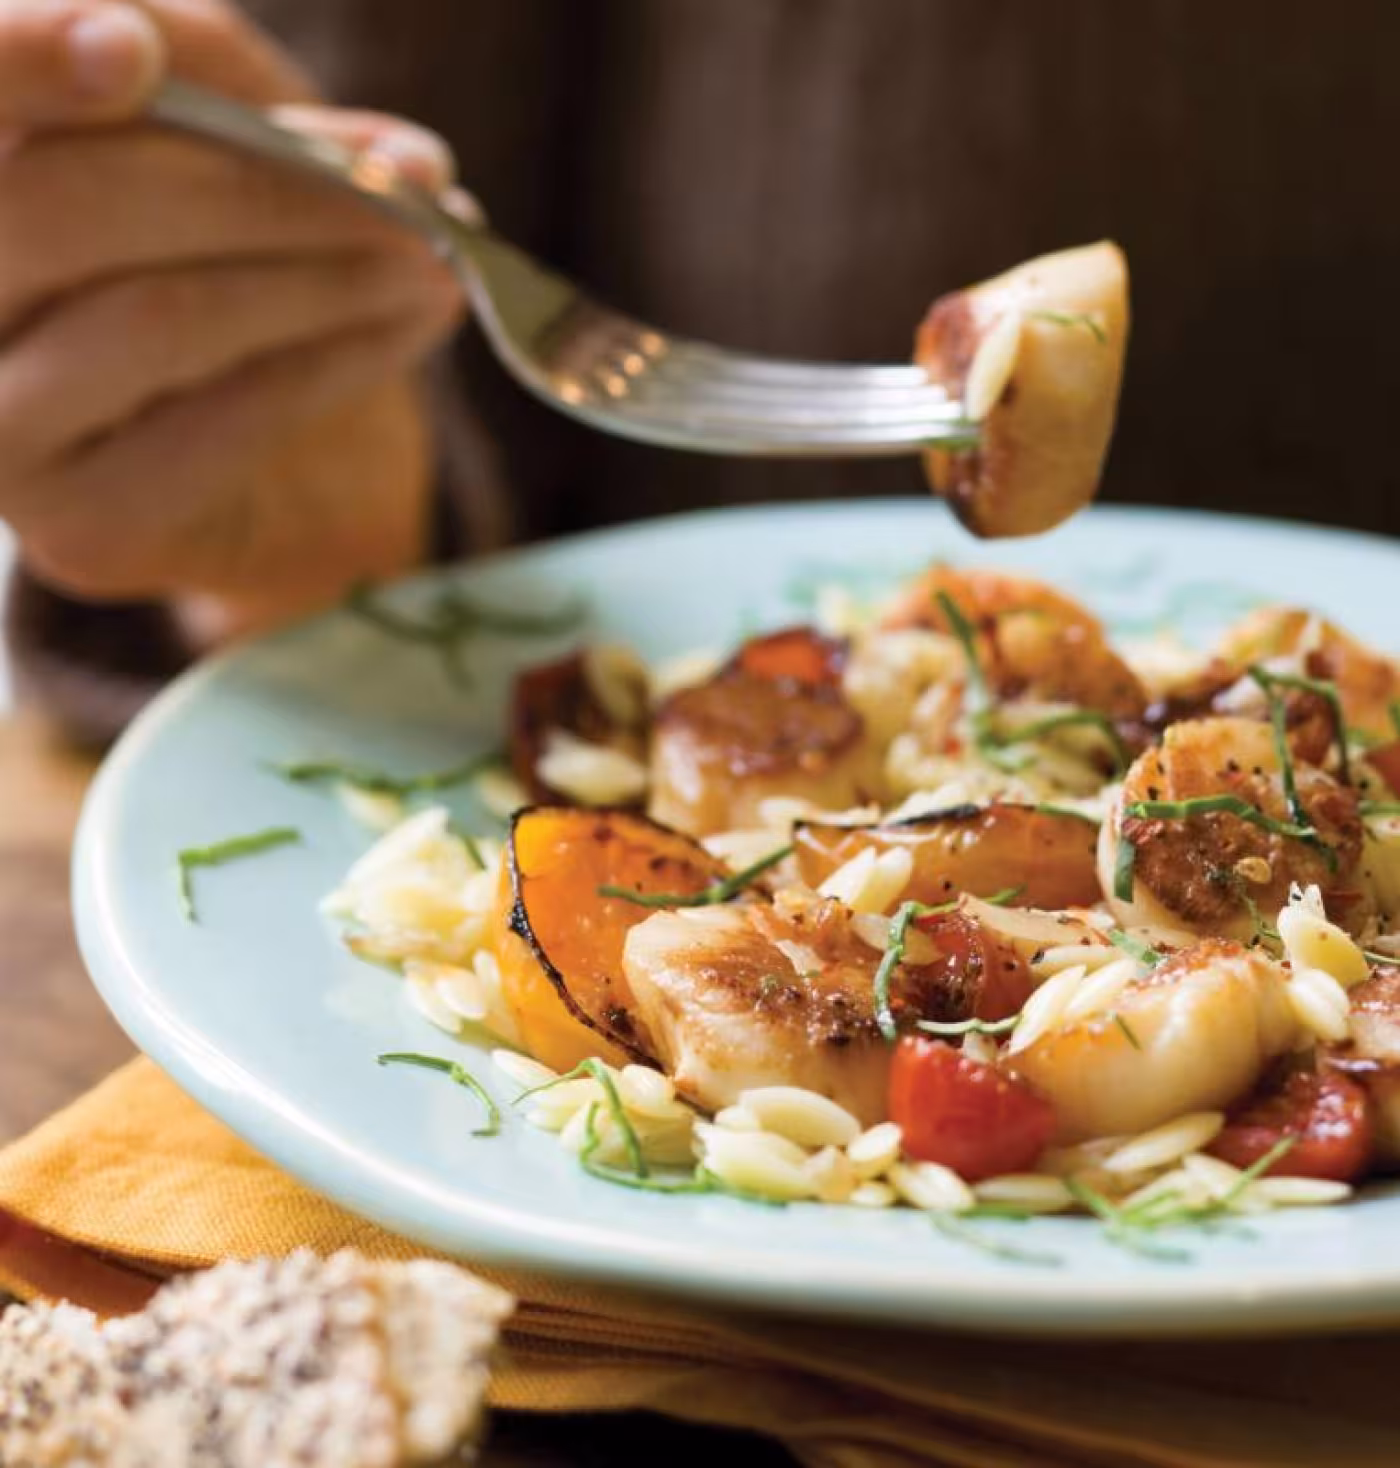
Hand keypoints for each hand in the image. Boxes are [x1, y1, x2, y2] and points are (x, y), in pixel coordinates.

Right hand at [0, 1, 467, 636]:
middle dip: (258, 184)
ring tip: (435, 254)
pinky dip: (337, 362)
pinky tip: (414, 323)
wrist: (288, 478)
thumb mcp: (227, 143)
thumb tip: (380, 151)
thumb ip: (233, 95)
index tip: (134, 50)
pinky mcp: (80, 531)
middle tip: (410, 180)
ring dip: (323, 275)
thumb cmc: (235, 270)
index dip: (21, 62)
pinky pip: (220, 424)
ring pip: (153, 317)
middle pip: (61, 206)